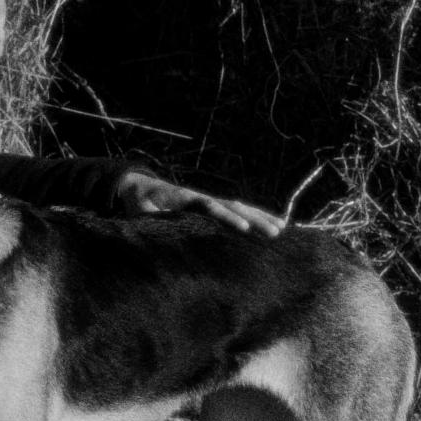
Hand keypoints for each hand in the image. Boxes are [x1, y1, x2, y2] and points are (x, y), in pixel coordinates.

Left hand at [115, 168, 284, 236]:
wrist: (140, 188)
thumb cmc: (140, 203)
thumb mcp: (140, 211)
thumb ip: (151, 220)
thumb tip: (161, 230)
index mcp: (184, 198)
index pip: (209, 207)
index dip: (226, 217)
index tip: (243, 227)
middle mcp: (202, 197)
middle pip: (232, 206)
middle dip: (254, 219)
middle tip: (274, 233)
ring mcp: (210, 200)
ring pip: (240, 207)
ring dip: (260, 217)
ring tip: (281, 230)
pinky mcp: (213, 206)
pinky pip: (238, 209)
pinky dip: (256, 215)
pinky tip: (273, 224)